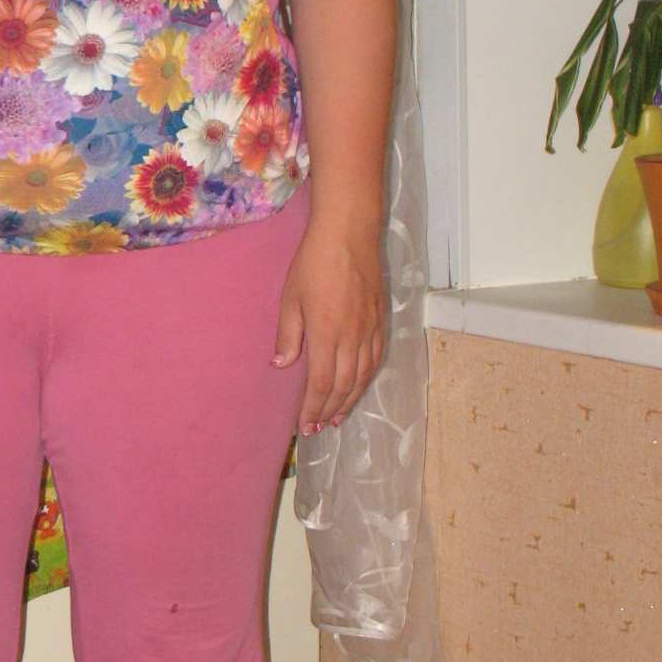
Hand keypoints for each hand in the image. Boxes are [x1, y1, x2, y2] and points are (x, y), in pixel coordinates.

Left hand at [272, 222, 384, 434]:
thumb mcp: (290, 298)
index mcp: (326, 332)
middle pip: (343, 386)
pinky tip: (357, 386)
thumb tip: (281, 365)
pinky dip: (365, 379)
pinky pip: (375, 358)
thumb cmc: (314, 262)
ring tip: (337, 416)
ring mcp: (369, 329)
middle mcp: (352, 336)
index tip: (304, 426)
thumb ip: (288, 335)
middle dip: (329, 410)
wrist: (349, 233)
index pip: (321, 383)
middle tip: (318, 427)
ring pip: (362, 376)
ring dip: (349, 400)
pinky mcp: (380, 320)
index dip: (312, 408)